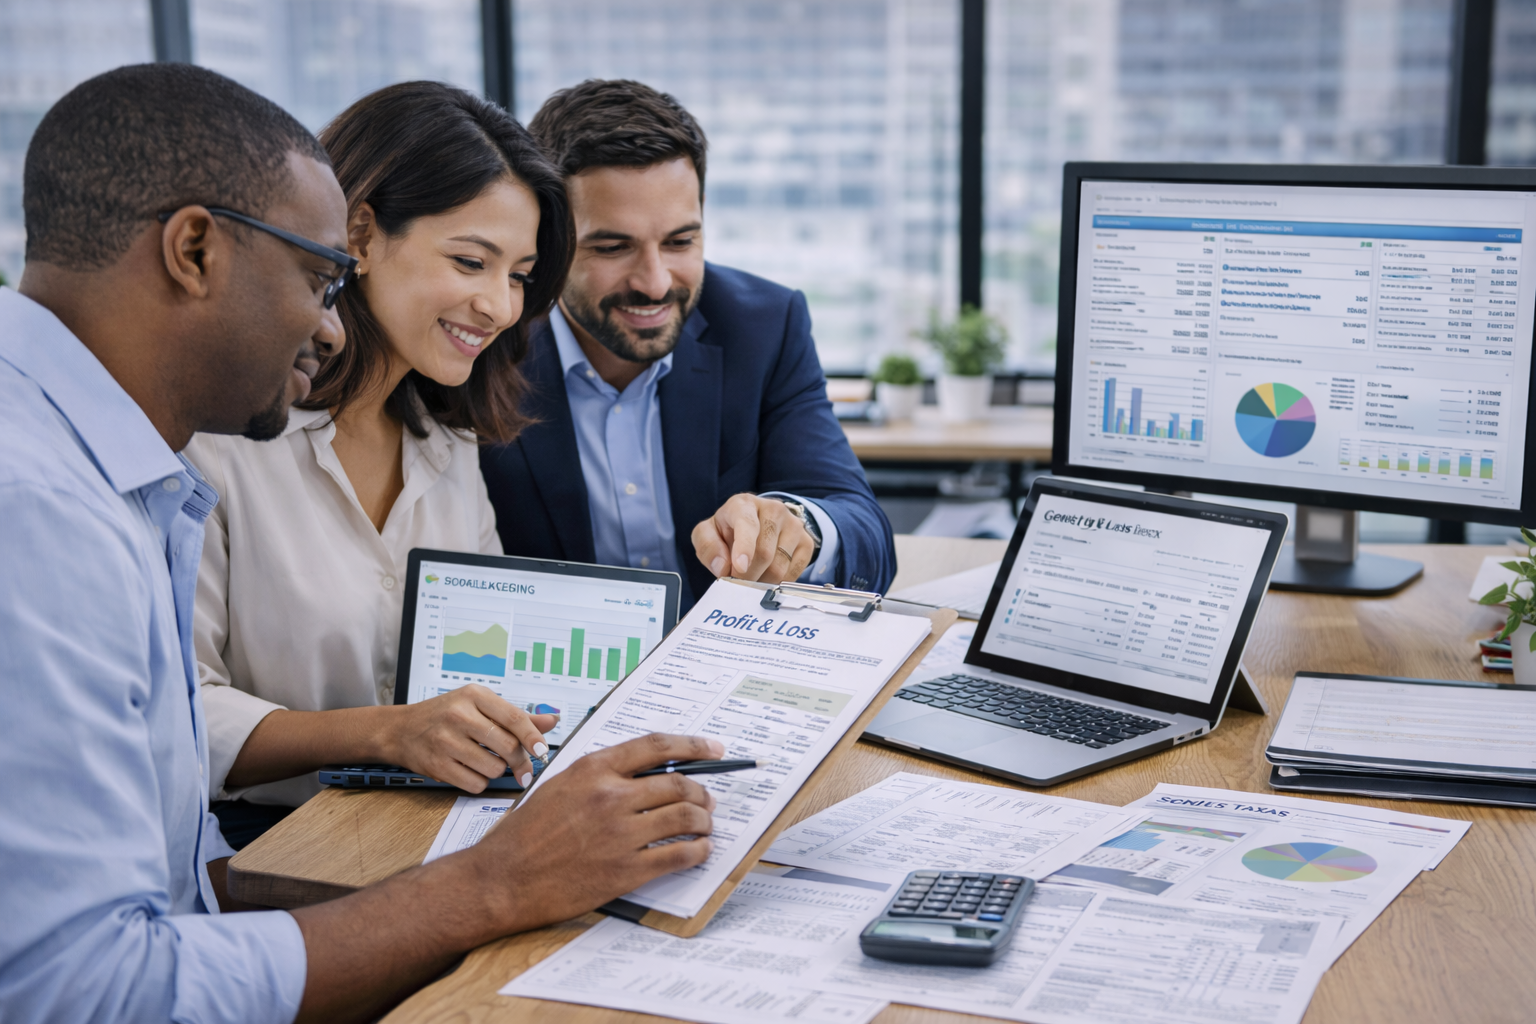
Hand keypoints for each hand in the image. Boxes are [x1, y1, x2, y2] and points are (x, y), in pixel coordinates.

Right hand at [378, 684, 557, 791]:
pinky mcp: (437, 765)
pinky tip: (472, 771)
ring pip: (494, 768)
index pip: (515, 718)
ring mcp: (446, 741)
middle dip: (520, 762)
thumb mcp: (479, 705)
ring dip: (497, 772)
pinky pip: (475, 784)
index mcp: (474, 696)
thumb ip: (515, 716)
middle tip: (523, 769)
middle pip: (508, 747)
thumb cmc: (445, 716)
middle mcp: (459, 716)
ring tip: (487, 762)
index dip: (534, 738)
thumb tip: (552, 720)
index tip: (543, 751)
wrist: (401, 730)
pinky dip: (480, 782)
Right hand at [472, 733, 724, 931]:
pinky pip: (679, 855)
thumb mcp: (560, 786)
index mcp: (593, 770)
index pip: (656, 746)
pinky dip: (698, 851)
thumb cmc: (526, 834)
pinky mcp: (626, 870)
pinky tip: (698, 851)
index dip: (693, 745)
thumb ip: (600, 775)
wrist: (503, 879)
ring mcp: (620, 834)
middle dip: (702, 792)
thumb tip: (645, 773)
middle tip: (707, 800)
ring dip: (704, 820)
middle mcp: (610, 796)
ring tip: (704, 825)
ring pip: (686, 817)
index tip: (714, 748)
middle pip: (678, 783)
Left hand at [692, 494, 815, 583]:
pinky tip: (767, 576)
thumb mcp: (708, 533)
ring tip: (751, 578)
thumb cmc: (728, 529)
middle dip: (748, 576)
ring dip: (761, 582)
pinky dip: (777, 583)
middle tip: (737, 584)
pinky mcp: (807, 542)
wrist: (758, 524)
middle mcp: (774, 510)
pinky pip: (793, 573)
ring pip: (779, 566)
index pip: (747, 525)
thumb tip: (722, 567)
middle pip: (764, 553)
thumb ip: (708, 547)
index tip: (739, 568)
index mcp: (744, 504)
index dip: (744, 547)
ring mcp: (794, 525)